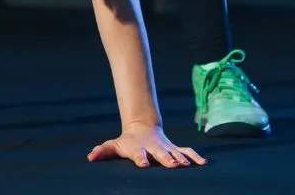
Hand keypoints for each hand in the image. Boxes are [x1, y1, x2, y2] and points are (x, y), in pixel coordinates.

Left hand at [87, 123, 206, 168]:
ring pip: (175, 152)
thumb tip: (90, 157)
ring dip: (182, 158)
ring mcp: (166, 148)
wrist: (142, 128)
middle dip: (167, 159)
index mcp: (139, 149)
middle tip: (173, 165)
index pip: (139, 154)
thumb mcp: (114, 145)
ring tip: (188, 165)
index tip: (143, 164)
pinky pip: (187, 151)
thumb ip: (103, 151)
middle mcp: (154, 148)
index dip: (141, 159)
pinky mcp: (174, 149)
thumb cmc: (127, 142)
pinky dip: (195, 156)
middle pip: (161, 154)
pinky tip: (204, 163)